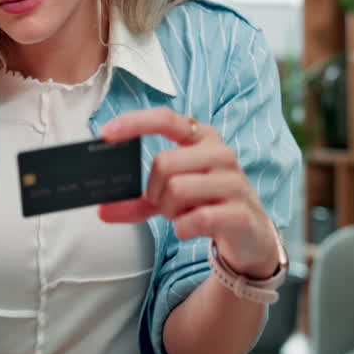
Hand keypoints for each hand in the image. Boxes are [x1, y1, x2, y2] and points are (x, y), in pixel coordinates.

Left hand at [98, 108, 280, 278]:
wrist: (250, 234)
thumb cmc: (207, 204)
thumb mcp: (171, 198)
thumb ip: (138, 201)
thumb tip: (102, 210)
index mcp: (202, 138)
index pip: (166, 119)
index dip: (135, 123)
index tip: (105, 134)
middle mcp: (220, 153)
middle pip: (164, 163)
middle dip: (154, 191)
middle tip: (164, 204)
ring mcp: (233, 181)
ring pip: (177, 190)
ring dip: (169, 211)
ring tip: (182, 215)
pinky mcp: (240, 212)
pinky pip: (196, 218)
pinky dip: (183, 228)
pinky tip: (191, 228)